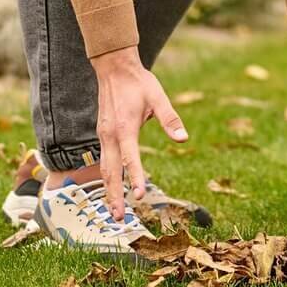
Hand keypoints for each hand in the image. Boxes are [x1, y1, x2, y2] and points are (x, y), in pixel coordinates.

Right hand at [92, 46, 187, 220]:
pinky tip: (112, 188)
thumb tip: (183, 139)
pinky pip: (104, 160)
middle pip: (111, 171)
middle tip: (120, 218)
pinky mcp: (103, 135)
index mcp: (125, 128)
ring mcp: (104, 136)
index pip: (130, 158)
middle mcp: (110, 135)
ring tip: (115, 211)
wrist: (113, 68)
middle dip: (115, 195)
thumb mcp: (158, 97)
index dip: (135, 177)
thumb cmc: (138, 83)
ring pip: (105, 168)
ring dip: (109, 190)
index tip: (140, 195)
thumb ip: (170, 119)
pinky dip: (107, 177)